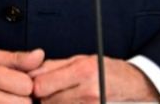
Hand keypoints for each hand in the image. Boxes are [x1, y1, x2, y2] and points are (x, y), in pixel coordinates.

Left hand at [29, 55, 159, 102]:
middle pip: (45, 101)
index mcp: (83, 71)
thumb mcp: (79, 60)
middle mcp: (87, 91)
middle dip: (40, 97)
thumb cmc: (104, 69)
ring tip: (58, 95)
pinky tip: (66, 101)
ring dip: (51, 103)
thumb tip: (27, 73)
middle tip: (45, 91)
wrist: (131, 85)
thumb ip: (52, 66)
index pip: (41, 86)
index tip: (33, 83)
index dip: (33, 85)